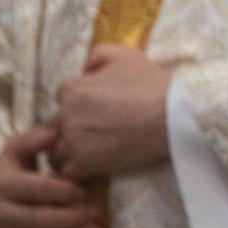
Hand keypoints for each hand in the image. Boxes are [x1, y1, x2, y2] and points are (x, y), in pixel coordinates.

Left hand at [51, 43, 172, 180]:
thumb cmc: (150, 84)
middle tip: (96, 131)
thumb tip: (86, 68)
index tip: (97, 109)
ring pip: (56, 152)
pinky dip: (78, 170)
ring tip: (92, 152)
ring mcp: (72, 141)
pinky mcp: (83, 164)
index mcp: (72, 89)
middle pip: (55, 126)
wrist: (172, 116)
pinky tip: (94, 165)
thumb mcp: (126, 56)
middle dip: (70, 128)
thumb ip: (98, 55)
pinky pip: (67, 171)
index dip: (78, 103)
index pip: (62, 98)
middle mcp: (65, 115)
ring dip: (69, 152)